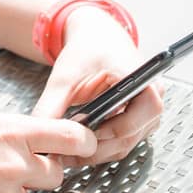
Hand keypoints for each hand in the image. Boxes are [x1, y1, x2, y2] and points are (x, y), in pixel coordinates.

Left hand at [31, 8, 164, 167]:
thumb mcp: (64, 78)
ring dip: (98, 152)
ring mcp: (147, 111)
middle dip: (97, 147)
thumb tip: (39, 135)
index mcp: (141, 80)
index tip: (79, 137)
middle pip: (130, 136)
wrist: (95, 39)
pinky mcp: (138, 121)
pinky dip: (101, 147)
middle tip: (67, 153)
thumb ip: (50, 107)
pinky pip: (122, 142)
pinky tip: (78, 145)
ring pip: (126, 144)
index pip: (135, 119)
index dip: (107, 133)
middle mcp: (153, 97)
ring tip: (68, 152)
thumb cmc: (86, 51)